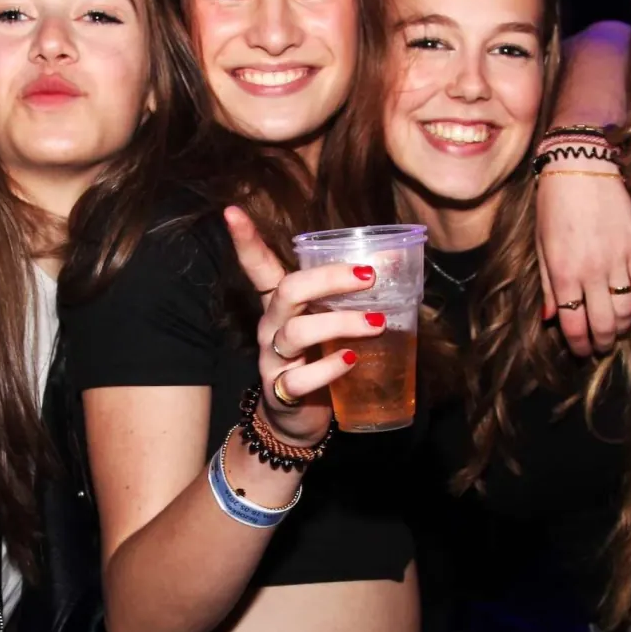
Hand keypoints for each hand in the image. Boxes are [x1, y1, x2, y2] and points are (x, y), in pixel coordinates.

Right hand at [222, 206, 380, 445]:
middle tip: (368, 276)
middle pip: (287, 291)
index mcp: (280, 305)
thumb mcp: (330, 325)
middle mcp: (270, 327)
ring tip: (375, 323)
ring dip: (340, 323)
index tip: (232, 211)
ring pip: (296, 333)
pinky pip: (300, 379)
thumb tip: (399, 261)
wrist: (299, 420)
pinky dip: (328, 369)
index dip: (245, 240)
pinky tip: (350, 361)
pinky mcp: (281, 392)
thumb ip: (352, 298)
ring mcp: (272, 360)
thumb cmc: (319, 361)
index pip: (258, 267)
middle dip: (327, 279)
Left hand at [532, 167, 630, 356]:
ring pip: (627, 309)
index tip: (582, 351)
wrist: (578, 167)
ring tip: (616, 329)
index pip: (574, 324)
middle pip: (604, 324)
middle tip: (601, 347)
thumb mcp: (541, 247)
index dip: (579, 344)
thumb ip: (549, 286)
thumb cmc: (553, 207)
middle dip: (602, 342)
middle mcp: (592, 271)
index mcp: (564, 273)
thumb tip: (551, 319)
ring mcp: (617, 259)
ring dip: (622, 326)